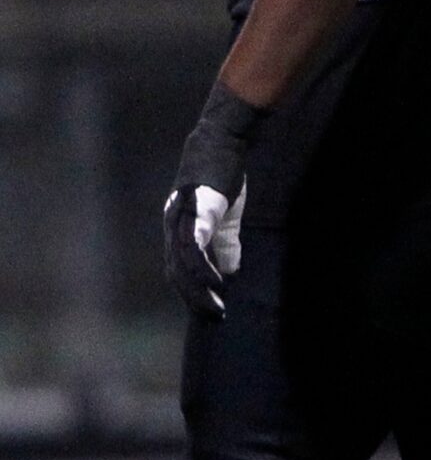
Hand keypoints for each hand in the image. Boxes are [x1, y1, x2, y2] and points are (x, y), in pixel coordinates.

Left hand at [163, 81, 265, 316]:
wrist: (221, 142)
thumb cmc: (222, 175)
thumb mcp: (225, 214)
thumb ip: (225, 242)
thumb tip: (229, 271)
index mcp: (177, 228)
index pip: (178, 268)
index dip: (191, 291)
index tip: (209, 309)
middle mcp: (172, 226)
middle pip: (176, 273)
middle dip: (193, 299)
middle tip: (213, 316)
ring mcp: (181, 220)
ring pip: (182, 266)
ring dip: (198, 290)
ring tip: (216, 306)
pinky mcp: (196, 212)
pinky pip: (195, 248)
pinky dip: (204, 269)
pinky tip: (218, 282)